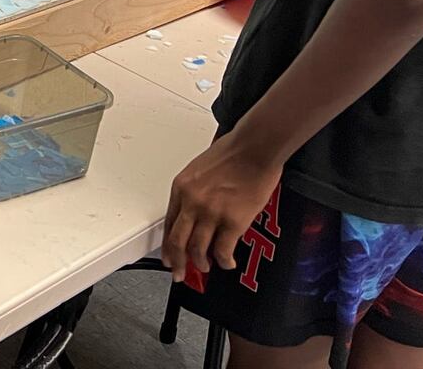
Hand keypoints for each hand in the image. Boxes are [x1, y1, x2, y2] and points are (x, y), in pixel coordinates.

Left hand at [162, 129, 281, 281]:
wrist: (254, 147)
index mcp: (182, 187)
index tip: (168, 256)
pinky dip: (224, 261)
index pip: (168, 223)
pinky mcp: (232, 221)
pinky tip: (227, 262)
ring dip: (201, 262)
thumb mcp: (200, 168)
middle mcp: (192, 201)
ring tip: (205, 266)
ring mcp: (211, 212)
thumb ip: (194, 191)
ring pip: (197, 249)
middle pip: (177, 241)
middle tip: (179, 274)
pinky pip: (222, 250)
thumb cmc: (233, 152)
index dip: (167, 245)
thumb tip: (194, 210)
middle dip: (177, 262)